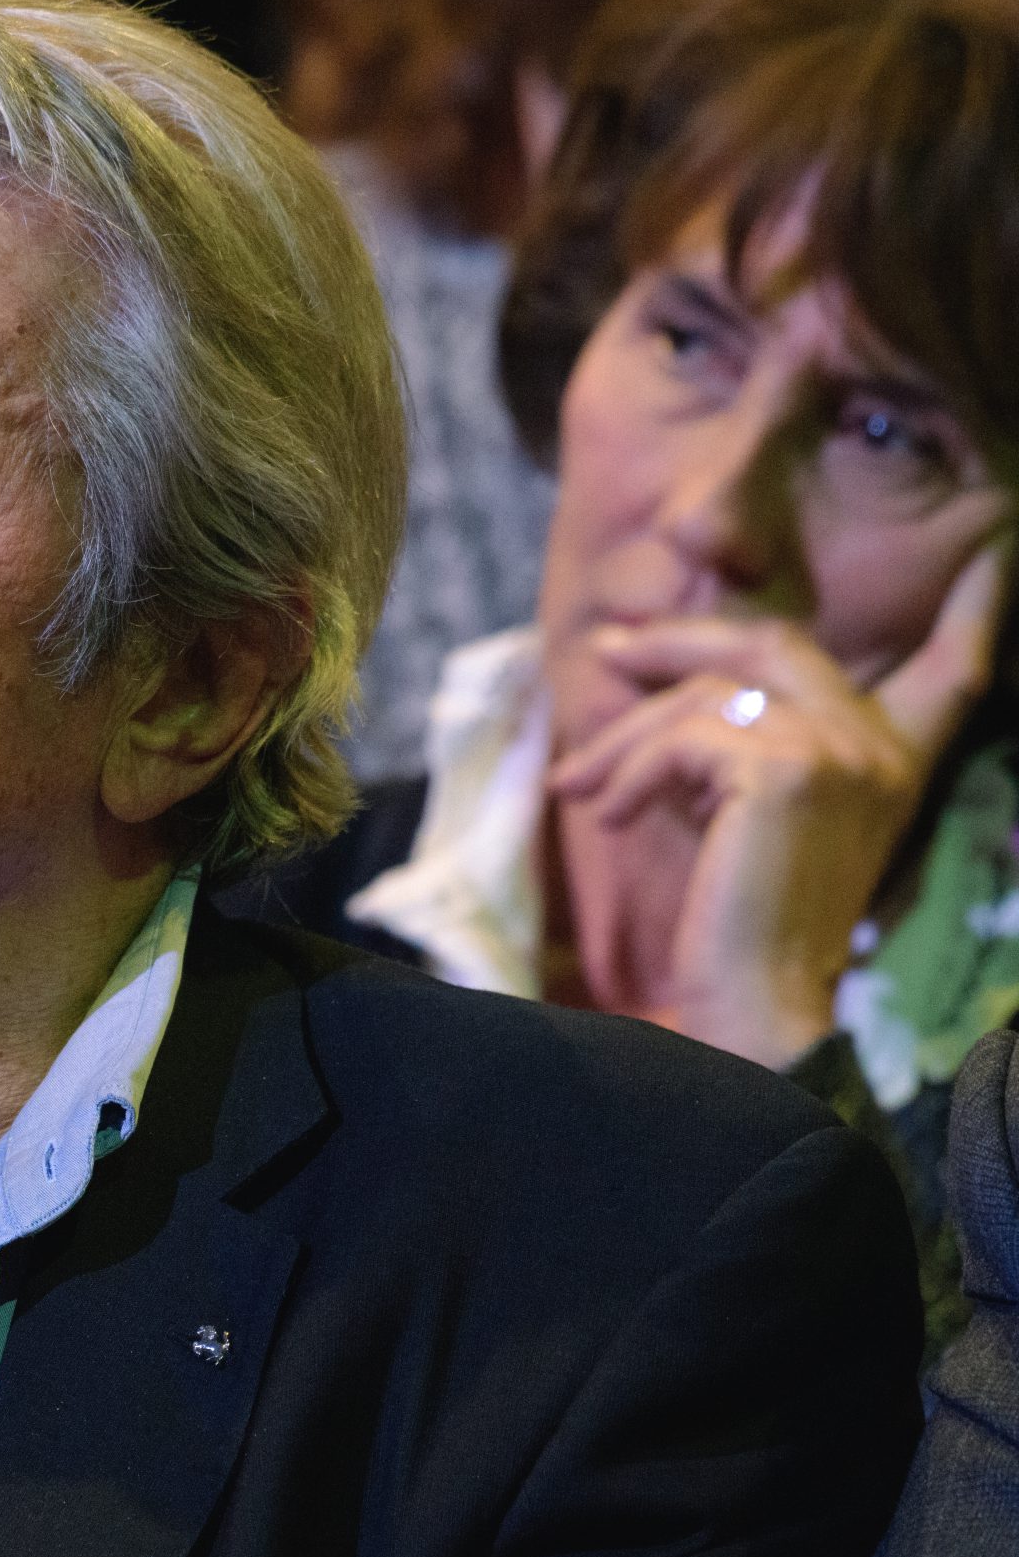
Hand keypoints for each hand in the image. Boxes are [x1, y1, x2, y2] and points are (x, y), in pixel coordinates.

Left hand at [547, 539, 1009, 1067]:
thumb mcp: (758, 818)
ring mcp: (840, 752)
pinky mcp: (786, 771)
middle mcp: (881, 748)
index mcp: (895, 762)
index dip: (973, 613)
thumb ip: (747, 751)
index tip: (993, 554)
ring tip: (580, 784)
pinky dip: (629, 771)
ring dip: (626, 736)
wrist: (755, 1002)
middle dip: (682, 637)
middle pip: (776, 640)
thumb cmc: (744, 922)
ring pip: (708, 693)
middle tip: (608, 650)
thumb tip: (670, 691)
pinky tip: (610, 812)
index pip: (952, 673)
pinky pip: (683, 737)